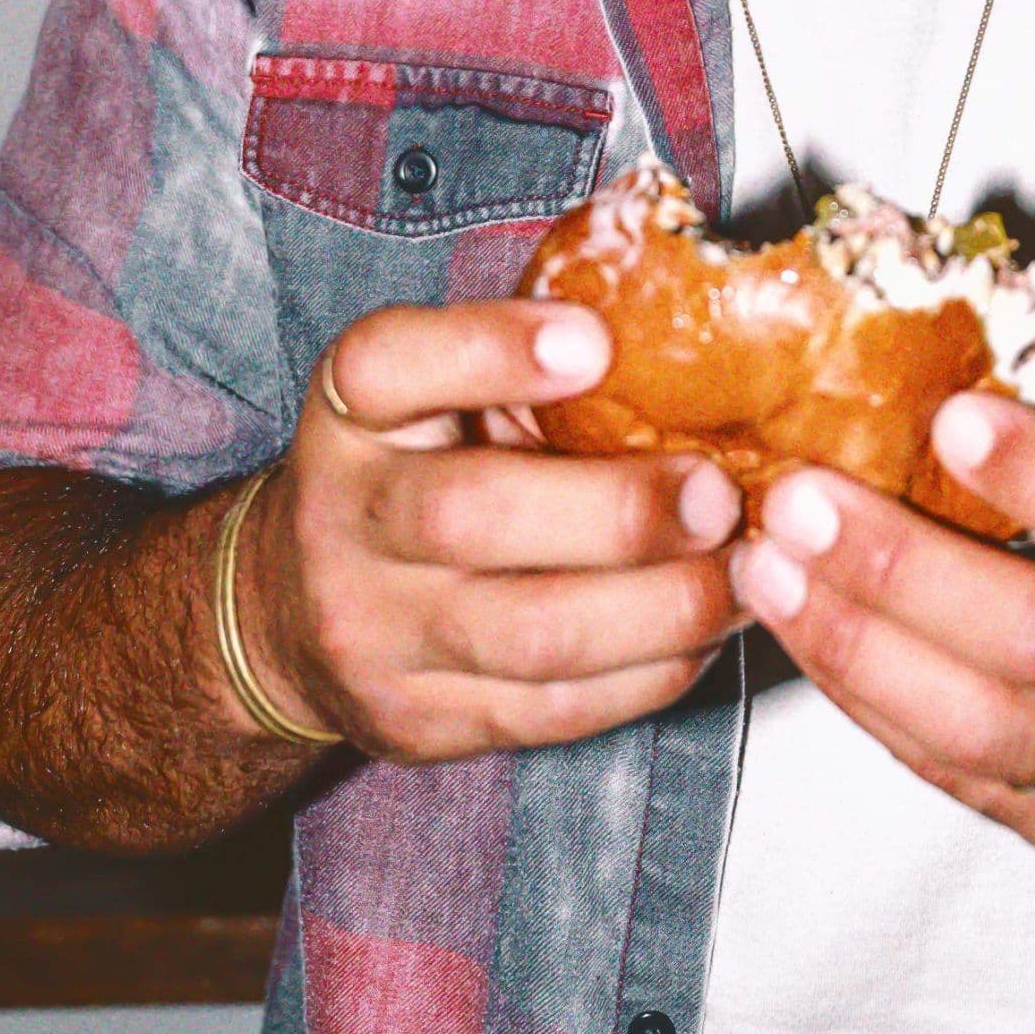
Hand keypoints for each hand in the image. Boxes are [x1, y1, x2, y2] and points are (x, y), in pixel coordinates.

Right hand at [233, 302, 743, 762]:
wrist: (291, 609)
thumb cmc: (409, 465)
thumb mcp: (434, 386)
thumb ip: (524, 353)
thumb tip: (679, 311)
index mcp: (350, 408)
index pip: (390, 363)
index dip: (491, 349)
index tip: (595, 340)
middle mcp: (343, 517)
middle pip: (471, 517)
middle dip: (616, 512)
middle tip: (720, 493)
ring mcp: (374, 634)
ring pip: (531, 634)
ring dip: (661, 606)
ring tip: (743, 570)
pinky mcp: (421, 722)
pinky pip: (554, 708)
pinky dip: (651, 670)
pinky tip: (706, 629)